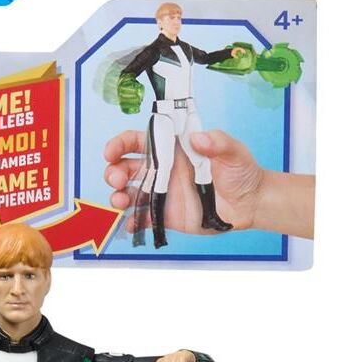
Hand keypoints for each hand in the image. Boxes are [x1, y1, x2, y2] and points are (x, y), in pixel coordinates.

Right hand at [103, 127, 265, 233]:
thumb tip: (197, 138)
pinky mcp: (167, 214)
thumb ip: (217, 142)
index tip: (111, 152)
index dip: (121, 144)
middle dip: (114, 172)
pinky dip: (131, 222)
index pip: (139, 141)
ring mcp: (163, 193)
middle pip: (127, 168)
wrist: (250, 204)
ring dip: (118, 196)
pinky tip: (130, 224)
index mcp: (173, 149)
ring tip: (120, 201)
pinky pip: (143, 218)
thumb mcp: (233, 151)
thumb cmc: (242, 172)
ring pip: (130, 193)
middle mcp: (163, 170)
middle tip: (117, 180)